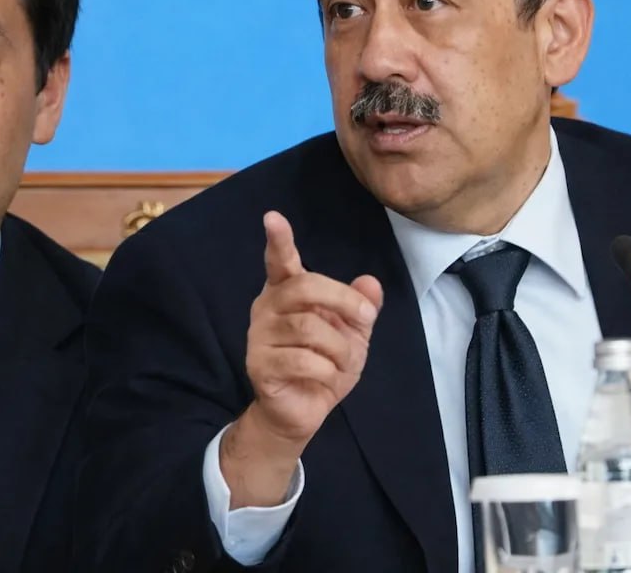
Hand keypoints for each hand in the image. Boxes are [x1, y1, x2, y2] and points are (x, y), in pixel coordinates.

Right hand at [220, 210, 381, 507]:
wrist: (301, 412)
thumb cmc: (323, 365)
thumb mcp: (352, 335)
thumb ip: (360, 309)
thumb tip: (371, 283)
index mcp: (286, 293)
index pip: (280, 261)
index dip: (278, 240)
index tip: (273, 218)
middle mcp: (268, 308)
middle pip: (304, 287)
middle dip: (343, 300)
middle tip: (366, 317)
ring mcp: (260, 337)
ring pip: (310, 329)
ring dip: (340, 348)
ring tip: (343, 363)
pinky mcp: (259, 366)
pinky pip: (304, 361)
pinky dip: (328, 372)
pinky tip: (325, 379)